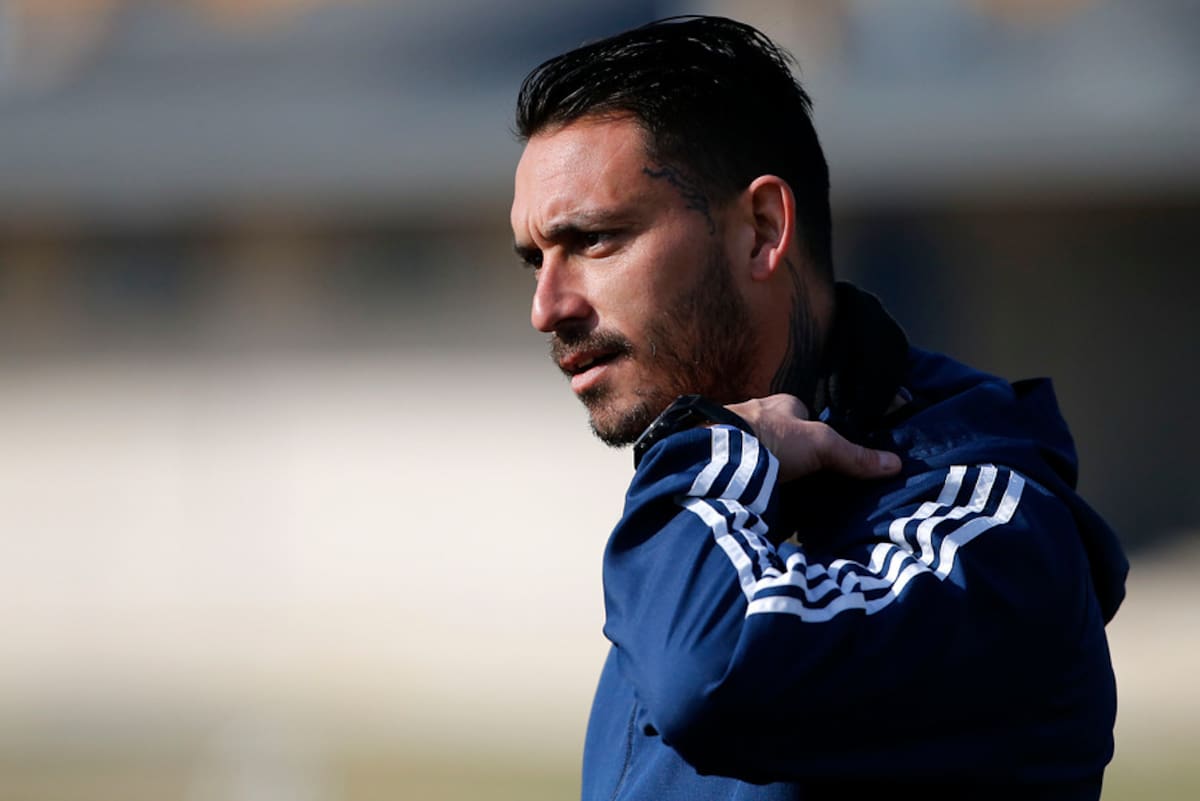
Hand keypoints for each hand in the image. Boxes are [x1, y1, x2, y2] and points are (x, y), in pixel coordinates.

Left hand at [727, 394, 901, 482]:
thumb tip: (895, 464)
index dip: (818, 439)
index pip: (806, 419)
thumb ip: (853, 455)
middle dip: (792, 457)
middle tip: (806, 483)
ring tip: (781, 496)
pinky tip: (755, 497)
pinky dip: (748, 480)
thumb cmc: (770, 438)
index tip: (827, 463)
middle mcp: (755, 414)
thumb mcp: (820, 444)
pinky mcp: (719, 459)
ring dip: (768, 470)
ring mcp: (734, 437)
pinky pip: (741, 469)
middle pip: (783, 437)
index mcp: (778, 404)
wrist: (715, 457)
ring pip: (761, 453)